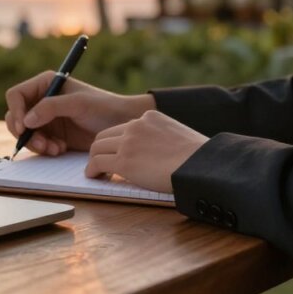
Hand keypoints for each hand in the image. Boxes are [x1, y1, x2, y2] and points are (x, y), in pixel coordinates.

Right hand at [4, 71, 155, 155]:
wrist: (121, 124)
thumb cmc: (103, 107)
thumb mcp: (78, 104)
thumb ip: (50, 108)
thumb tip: (26, 120)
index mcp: (45, 84)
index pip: (16, 95)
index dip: (16, 111)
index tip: (24, 127)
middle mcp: (41, 100)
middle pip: (16, 116)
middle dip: (25, 133)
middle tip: (41, 145)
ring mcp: (45, 118)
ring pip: (24, 133)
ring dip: (35, 143)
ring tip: (55, 149)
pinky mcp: (52, 134)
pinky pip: (36, 143)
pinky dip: (44, 149)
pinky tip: (60, 149)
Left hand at [85, 110, 208, 192]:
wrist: (201, 166)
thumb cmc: (198, 158)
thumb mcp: (179, 137)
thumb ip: (162, 139)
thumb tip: (160, 154)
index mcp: (150, 117)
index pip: (123, 127)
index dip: (117, 142)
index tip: (117, 152)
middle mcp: (136, 126)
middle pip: (105, 135)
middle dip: (101, 149)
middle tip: (101, 162)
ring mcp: (128, 143)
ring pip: (97, 148)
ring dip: (94, 159)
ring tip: (96, 171)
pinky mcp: (124, 162)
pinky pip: (97, 163)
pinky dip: (92, 170)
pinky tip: (92, 176)